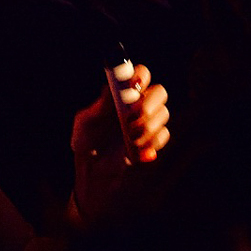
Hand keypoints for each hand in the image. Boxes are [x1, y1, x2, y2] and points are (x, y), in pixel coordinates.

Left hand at [71, 65, 169, 222]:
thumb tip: (113, 85)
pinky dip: (151, 143)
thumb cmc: (86, 145)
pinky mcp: (154, 142)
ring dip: (147, 126)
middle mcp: (138, 106)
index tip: (135, 85)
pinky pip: (163, 135)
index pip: (140, 75)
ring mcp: (148, 123)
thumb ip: (100, 105)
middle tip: (133, 117)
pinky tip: (136, 151)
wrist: (93, 176)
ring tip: (129, 139)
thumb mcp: (86, 123)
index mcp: (121, 95)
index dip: (141, 75)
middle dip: (150, 103)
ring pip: (164, 114)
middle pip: (160, 91)